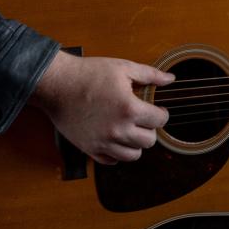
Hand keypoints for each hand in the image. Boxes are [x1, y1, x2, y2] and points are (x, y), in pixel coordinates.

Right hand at [30, 51, 173, 164]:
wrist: (57, 84)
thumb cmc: (89, 73)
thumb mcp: (123, 68)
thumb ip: (150, 75)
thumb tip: (170, 79)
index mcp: (129, 109)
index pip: (159, 121)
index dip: (161, 113)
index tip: (157, 109)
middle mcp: (118, 130)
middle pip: (149, 141)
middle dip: (150, 129)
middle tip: (143, 119)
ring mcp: (103, 142)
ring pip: (133, 155)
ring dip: (135, 143)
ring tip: (130, 129)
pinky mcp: (90, 148)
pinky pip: (111, 161)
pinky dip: (117, 153)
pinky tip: (115, 138)